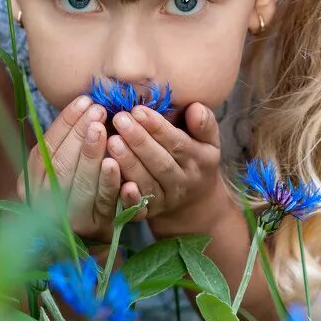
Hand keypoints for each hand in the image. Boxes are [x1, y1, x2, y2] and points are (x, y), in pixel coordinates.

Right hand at [16, 95, 121, 243]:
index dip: (64, 124)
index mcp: (31, 185)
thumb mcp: (59, 170)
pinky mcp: (98, 230)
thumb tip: (84, 104)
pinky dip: (110, 184)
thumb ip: (64, 145)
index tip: (82, 101)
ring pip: (81, 185)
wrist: (88, 240)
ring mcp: (71, 220)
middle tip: (97, 110)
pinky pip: (105, 205)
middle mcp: (45, 205)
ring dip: (92, 155)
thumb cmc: (73, 191)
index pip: (46, 150)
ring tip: (103, 129)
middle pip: (61, 166)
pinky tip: (115, 164)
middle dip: (79, 135)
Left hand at [106, 102, 226, 229]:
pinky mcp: (150, 213)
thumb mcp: (208, 142)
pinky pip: (139, 208)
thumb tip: (195, 108)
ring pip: (147, 183)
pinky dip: (128, 198)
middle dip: (139, 141)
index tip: (138, 110)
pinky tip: (117, 182)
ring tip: (112, 141)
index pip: (178, 143)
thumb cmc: (195, 159)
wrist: (195, 203)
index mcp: (199, 160)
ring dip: (129, 163)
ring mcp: (166, 199)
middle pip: (160, 162)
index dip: (158, 127)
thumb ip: (204, 123)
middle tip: (119, 120)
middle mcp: (183, 182)